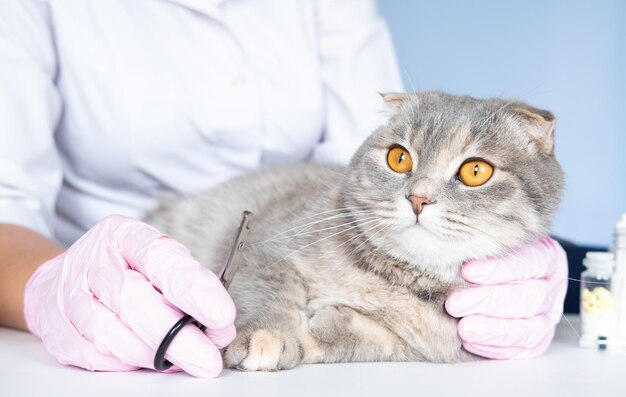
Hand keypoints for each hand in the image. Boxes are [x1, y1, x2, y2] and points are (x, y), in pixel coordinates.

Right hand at [24, 215, 235, 376]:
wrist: (63, 280)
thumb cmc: (122, 269)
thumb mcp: (155, 260)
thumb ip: (187, 286)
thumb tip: (219, 326)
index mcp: (123, 234)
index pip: (160, 258)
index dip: (193, 288)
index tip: (222, 315)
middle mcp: (92, 261)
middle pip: (134, 300)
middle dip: (176, 335)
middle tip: (207, 358)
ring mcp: (69, 295)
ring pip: (111, 334)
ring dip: (152, 354)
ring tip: (180, 361)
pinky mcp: (56, 329)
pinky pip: (93, 356)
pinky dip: (125, 364)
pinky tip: (145, 361)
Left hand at [445, 237, 567, 358]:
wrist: (501, 274)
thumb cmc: (488, 255)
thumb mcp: (488, 240)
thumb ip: (475, 240)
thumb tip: (438, 231)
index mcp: (546, 256)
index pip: (528, 262)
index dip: (497, 268)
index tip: (467, 271)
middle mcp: (552, 285)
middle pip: (528, 297)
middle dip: (487, 302)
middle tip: (454, 304)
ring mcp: (549, 314)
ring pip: (529, 327)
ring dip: (493, 330)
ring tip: (464, 328)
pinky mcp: (539, 337)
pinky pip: (523, 349)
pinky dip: (497, 347)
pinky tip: (471, 342)